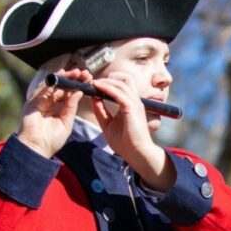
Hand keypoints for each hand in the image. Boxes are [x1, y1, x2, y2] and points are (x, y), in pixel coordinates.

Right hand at [17, 68, 87, 157]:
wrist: (37, 149)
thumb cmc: (52, 139)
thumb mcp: (66, 122)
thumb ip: (71, 107)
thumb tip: (79, 92)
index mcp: (58, 107)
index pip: (69, 92)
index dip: (79, 84)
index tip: (89, 79)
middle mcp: (49, 102)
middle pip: (62, 86)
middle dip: (73, 78)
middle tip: (84, 73)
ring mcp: (40, 101)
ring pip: (53, 84)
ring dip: (64, 77)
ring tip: (76, 72)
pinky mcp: (32, 102)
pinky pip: (42, 89)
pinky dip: (52, 83)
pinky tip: (62, 78)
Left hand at [89, 72, 174, 189]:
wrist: (137, 154)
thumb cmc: (126, 143)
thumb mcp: (108, 124)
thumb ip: (101, 111)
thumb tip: (93, 98)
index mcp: (130, 105)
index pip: (121, 85)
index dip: (108, 82)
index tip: (93, 84)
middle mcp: (134, 101)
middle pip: (125, 78)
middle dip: (108, 77)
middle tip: (93, 81)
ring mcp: (135, 103)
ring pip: (121, 83)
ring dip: (106, 81)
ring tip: (93, 83)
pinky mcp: (132, 108)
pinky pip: (119, 93)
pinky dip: (107, 88)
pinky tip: (97, 88)